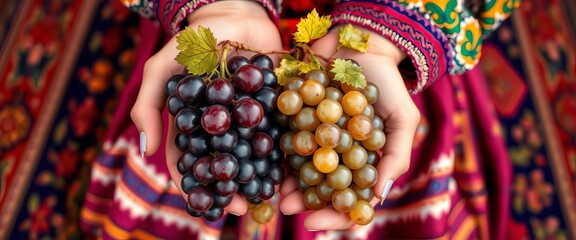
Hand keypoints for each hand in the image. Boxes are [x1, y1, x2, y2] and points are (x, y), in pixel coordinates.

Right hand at [131, 1, 281, 214]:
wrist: (236, 13)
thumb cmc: (194, 40)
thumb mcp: (162, 68)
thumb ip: (149, 106)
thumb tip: (146, 149)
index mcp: (194, 123)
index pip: (191, 161)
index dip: (199, 185)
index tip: (211, 204)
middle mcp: (221, 125)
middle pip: (225, 164)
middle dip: (234, 188)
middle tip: (246, 207)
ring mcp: (248, 118)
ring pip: (253, 155)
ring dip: (260, 178)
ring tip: (271, 197)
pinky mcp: (273, 107)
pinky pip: (278, 133)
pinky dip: (283, 153)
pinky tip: (291, 171)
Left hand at [279, 25, 419, 229]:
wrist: (360, 42)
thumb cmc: (387, 83)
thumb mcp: (403, 118)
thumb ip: (396, 156)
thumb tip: (378, 196)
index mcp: (364, 162)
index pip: (351, 199)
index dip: (334, 215)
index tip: (313, 222)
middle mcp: (339, 155)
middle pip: (320, 188)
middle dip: (303, 201)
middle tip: (285, 207)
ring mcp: (317, 138)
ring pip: (300, 170)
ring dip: (286, 183)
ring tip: (274, 192)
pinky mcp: (299, 119)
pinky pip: (287, 141)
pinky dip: (278, 154)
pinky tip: (268, 162)